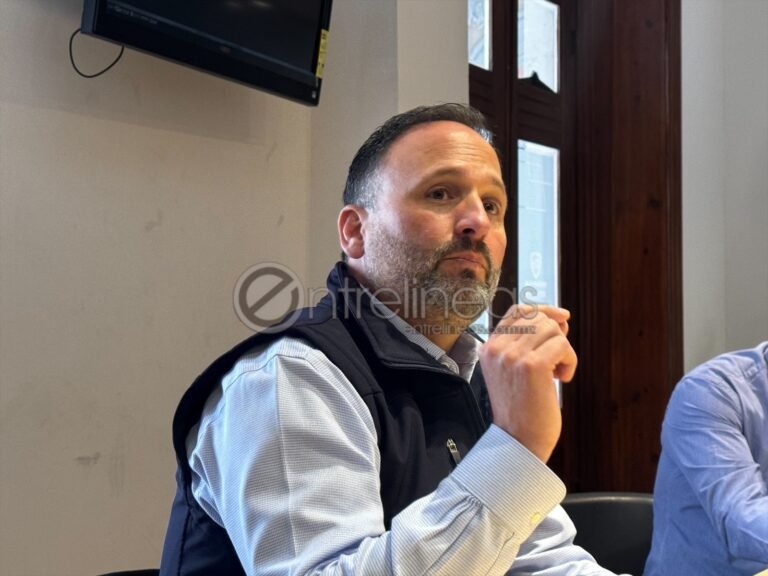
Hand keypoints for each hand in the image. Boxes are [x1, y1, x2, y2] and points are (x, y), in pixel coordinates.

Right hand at [477, 305, 576, 462]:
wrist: (519, 441)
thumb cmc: (522, 409)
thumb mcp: (514, 370)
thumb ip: (527, 343)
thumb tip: (559, 318)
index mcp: (489, 348)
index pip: (517, 311)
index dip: (543, 310)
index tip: (561, 318)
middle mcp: (497, 348)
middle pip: (538, 318)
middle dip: (556, 334)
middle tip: (560, 357)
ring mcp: (513, 355)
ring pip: (552, 330)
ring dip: (563, 350)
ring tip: (557, 373)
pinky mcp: (532, 366)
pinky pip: (562, 346)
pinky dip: (570, 361)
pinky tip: (562, 379)